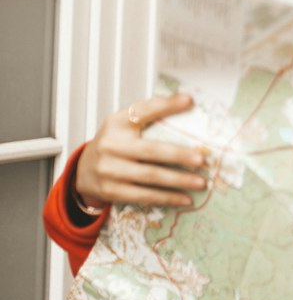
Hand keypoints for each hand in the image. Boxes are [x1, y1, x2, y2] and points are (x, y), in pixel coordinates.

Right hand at [75, 93, 207, 210]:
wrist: (83, 170)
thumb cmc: (114, 143)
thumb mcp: (124, 124)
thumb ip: (149, 113)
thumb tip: (186, 100)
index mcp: (116, 123)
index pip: (142, 110)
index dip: (166, 105)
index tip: (189, 101)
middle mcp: (110, 145)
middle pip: (151, 150)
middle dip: (179, 155)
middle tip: (201, 160)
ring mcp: (108, 170)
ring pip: (150, 177)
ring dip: (178, 181)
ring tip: (200, 183)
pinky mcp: (110, 191)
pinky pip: (144, 196)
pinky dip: (167, 198)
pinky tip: (184, 199)